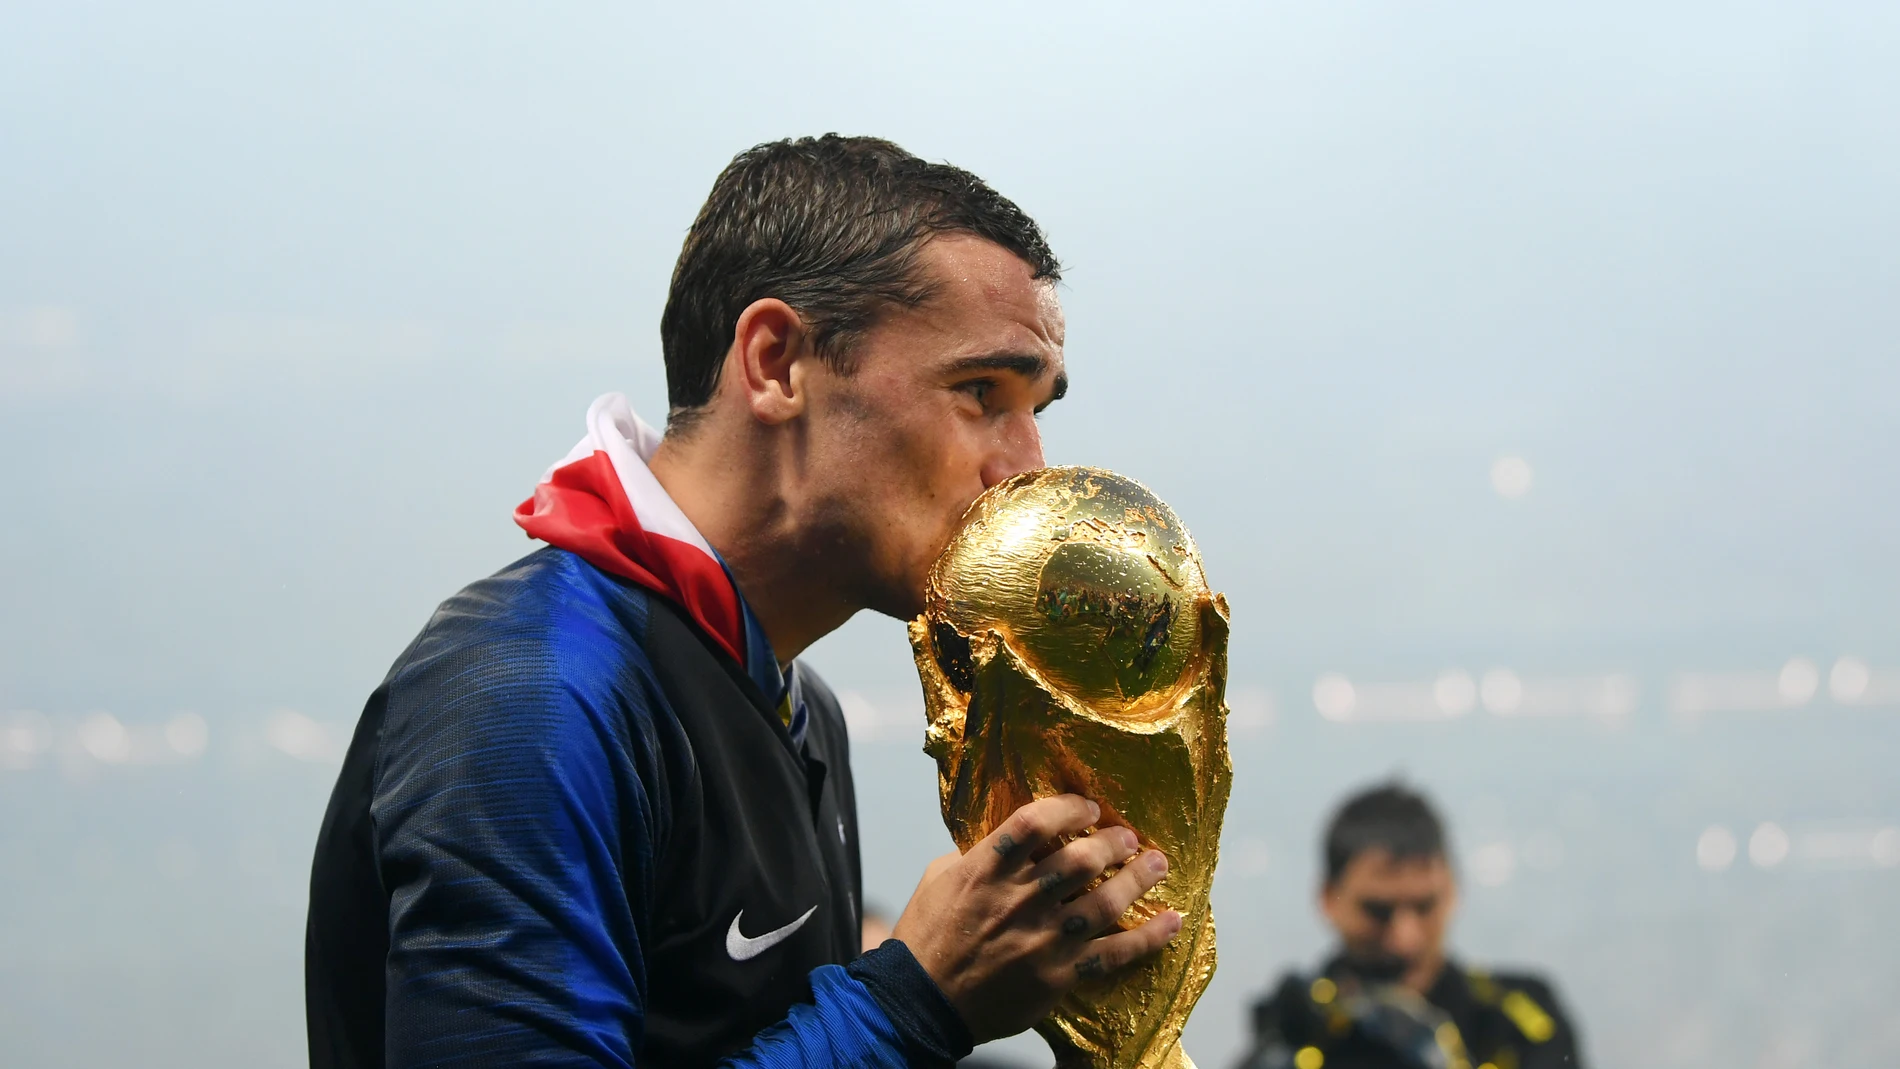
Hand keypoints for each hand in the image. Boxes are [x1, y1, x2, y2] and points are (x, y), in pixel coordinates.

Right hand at [891, 794, 1179, 1042]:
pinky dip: (1149, 938)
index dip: (1070, 808)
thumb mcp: (938, 878)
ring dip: (1138, 879)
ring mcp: (1042, 938)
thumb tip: (1009, 841)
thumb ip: (977, 855)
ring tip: (1156, 865)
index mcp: (987, 868)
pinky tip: (1172, 922)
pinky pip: (1114, 954)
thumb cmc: (926, 938)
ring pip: (1105, 901)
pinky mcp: (1058, 975)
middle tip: (1127, 838)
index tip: (1088, 808)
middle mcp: (1020, 898)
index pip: (1036, 821)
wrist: (921, 1001)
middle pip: (1081, 858)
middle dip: (1113, 842)